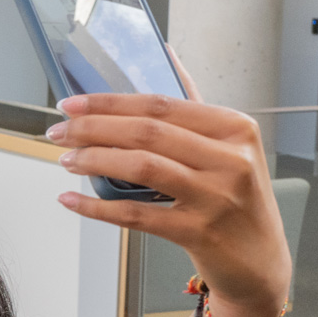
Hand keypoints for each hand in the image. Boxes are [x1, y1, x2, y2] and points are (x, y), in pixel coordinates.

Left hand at [47, 50, 290, 316]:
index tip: (71, 104)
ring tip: (66, 159)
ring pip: (142, 167)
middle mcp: (231, 158)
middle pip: (147, 132)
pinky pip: (136, 215)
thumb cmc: (235, 198)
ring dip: (94, 160)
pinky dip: (98, 207)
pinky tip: (72, 200)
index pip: (161, 104)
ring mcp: (216, 196)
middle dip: (93, 128)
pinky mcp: (199, 232)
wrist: (259, 260)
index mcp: (235, 127)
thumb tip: (164, 56)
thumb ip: (193, 107)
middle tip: (58, 132)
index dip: (109, 102)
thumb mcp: (226, 147)